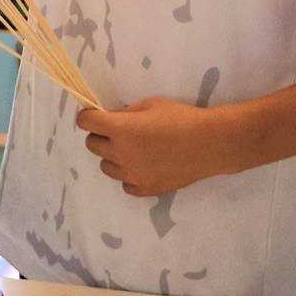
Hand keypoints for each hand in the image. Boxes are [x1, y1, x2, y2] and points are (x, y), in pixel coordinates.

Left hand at [75, 97, 249, 198]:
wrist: (209, 144)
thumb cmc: (181, 118)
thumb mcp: (150, 105)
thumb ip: (125, 114)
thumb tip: (111, 119)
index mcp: (120, 130)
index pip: (86, 122)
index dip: (88, 117)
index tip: (95, 116)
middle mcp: (120, 154)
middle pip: (92, 146)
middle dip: (100, 136)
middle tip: (118, 132)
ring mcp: (132, 176)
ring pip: (106, 167)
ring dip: (113, 157)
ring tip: (134, 150)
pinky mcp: (145, 190)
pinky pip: (125, 184)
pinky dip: (129, 176)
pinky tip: (144, 166)